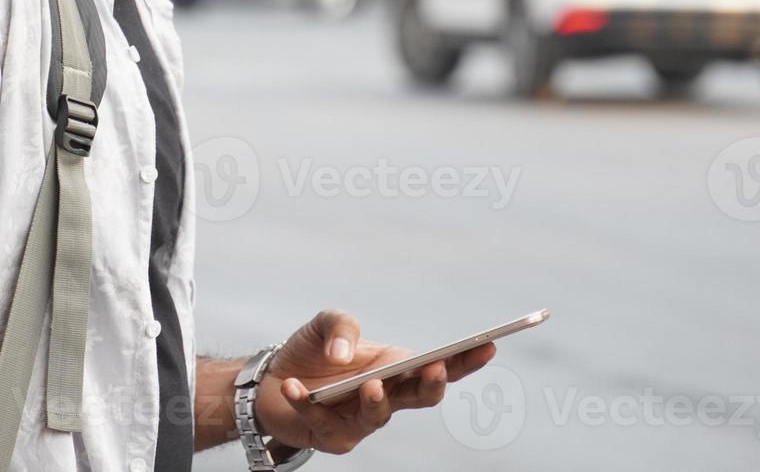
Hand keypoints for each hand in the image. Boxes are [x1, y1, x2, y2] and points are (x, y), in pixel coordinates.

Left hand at [253, 309, 496, 454]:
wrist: (270, 379)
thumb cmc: (311, 352)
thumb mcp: (325, 323)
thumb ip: (341, 326)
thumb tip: (344, 355)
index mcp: (396, 366)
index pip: (439, 365)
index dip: (466, 358)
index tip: (488, 344)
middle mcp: (387, 396)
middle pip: (421, 397)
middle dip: (431, 384)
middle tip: (433, 368)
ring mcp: (362, 420)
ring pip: (378, 416)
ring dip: (375, 400)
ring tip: (369, 384)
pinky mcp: (332, 436)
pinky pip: (322, 420)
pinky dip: (307, 401)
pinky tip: (293, 386)